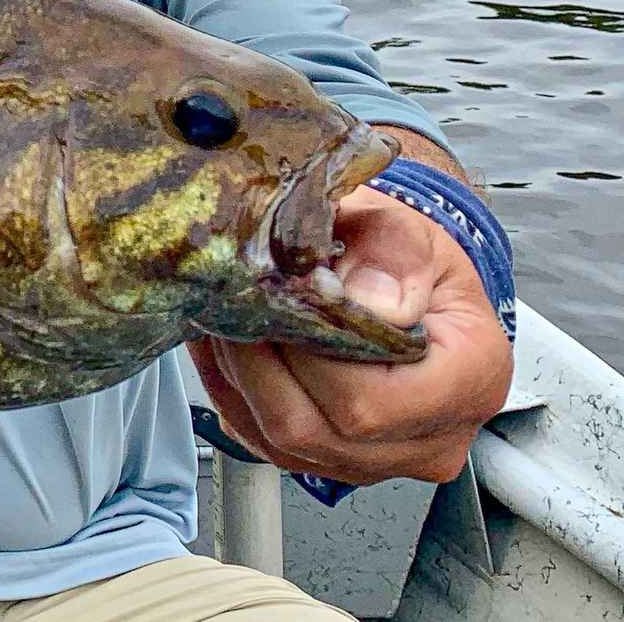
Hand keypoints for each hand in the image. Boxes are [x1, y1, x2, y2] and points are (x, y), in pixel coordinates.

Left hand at [188, 186, 510, 484]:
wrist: (400, 279)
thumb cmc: (405, 258)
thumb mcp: (403, 229)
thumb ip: (387, 254)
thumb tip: (364, 298)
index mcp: (470, 379)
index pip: (369, 400)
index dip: (302, 355)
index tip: (270, 300)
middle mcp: (434, 438)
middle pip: (316, 428)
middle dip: (254, 362)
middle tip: (225, 302)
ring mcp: (382, 461)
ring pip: (282, 442)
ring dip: (236, 377)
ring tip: (221, 317)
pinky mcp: (334, 463)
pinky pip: (264, 443)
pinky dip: (233, 392)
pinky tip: (224, 345)